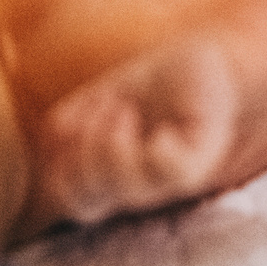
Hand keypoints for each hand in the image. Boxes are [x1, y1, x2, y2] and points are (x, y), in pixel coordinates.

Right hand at [37, 39, 240, 224]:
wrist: (216, 62)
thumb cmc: (163, 83)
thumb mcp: (103, 97)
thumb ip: (70, 123)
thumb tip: (51, 143)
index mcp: (108, 174)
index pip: (64, 196)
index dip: (57, 163)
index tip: (78, 121)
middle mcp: (134, 184)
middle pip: (82, 202)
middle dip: (81, 155)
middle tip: (105, 114)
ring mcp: (165, 178)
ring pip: (122, 188)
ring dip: (112, 142)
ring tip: (127, 110)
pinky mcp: (198, 164)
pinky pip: (167, 172)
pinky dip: (156, 148)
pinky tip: (162, 130)